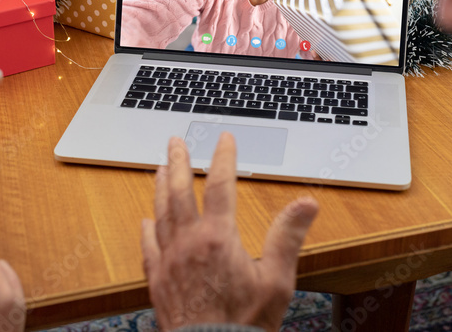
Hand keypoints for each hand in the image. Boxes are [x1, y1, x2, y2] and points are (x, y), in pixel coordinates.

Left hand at [141, 134, 318, 331]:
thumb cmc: (245, 324)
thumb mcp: (277, 280)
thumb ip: (288, 237)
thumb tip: (306, 203)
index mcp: (218, 237)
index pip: (220, 185)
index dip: (223, 158)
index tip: (224, 138)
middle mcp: (188, 242)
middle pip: (179, 191)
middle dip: (178, 162)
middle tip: (176, 141)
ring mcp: (169, 261)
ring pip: (160, 213)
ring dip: (160, 187)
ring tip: (160, 167)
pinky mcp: (158, 281)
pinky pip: (148, 248)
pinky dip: (147, 230)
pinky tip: (145, 221)